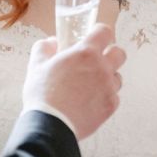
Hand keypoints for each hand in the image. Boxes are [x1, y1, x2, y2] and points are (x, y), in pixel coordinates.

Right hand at [22, 23, 125, 140]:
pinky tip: (91, 101)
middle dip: (111, 53)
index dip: (100, 32)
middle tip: (98, 60)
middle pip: (120, 53)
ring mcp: (108, 88)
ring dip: (108, 77)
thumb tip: (51, 42)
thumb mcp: (36, 66)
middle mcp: (102, 68)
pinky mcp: (110, 106)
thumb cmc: (43, 94)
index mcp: (85, 53)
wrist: (50, 125)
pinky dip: (105, 97)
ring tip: (91, 84)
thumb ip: (44, 48)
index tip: (95, 36)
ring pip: (118, 77)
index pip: (105, 32)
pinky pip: (114, 97)